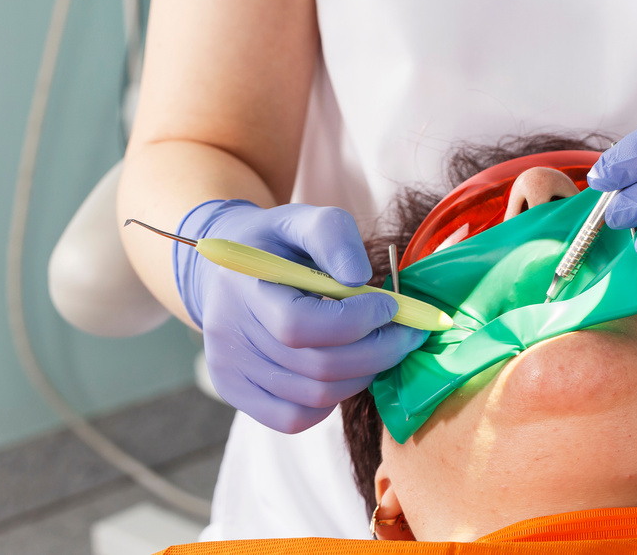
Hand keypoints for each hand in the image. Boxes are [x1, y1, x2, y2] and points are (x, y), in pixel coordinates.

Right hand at [175, 200, 426, 432]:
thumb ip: (332, 235)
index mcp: (244, 286)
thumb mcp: (303, 218)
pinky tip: (347, 369)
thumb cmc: (277, 243)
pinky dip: (332, 401)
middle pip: (317, 367)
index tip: (391, 305)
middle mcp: (229, 335)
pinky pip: (294, 418)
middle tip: (409, 332)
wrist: (227, 270)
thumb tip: (358, 277)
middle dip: (379, 351)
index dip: (356, 321)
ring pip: (314, 397)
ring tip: (384, 346)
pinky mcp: (236, 393)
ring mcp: (229, 370)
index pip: (301, 325)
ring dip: (364, 374)